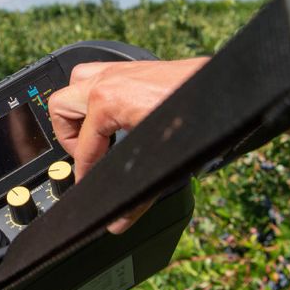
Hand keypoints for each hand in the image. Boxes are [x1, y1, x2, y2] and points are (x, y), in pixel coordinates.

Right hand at [48, 57, 207, 231]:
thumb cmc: (198, 118)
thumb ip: (137, 196)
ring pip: (76, 83)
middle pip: (61, 107)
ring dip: (78, 108)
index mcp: (107, 101)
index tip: (86, 184)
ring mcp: (119, 70)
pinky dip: (96, 94)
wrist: (228, 91)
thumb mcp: (162, 161)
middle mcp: (108, 81)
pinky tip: (115, 117)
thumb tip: (117, 222)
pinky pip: (98, 75)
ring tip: (94, 132)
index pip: (82, 147)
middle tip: (88, 155)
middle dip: (70, 136)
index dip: (82, 172)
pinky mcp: (133, 67)